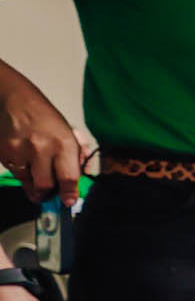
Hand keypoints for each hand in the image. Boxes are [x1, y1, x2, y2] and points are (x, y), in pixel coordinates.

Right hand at [0, 79, 83, 199]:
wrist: (13, 99)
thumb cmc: (44, 116)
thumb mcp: (68, 132)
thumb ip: (77, 156)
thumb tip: (82, 179)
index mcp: (63, 143)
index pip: (69, 178)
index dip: (70, 194)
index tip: (69, 201)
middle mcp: (41, 148)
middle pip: (46, 186)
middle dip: (50, 194)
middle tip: (52, 194)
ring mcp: (19, 152)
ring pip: (29, 184)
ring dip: (35, 186)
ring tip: (39, 175)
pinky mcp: (4, 154)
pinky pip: (16, 175)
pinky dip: (23, 175)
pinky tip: (26, 162)